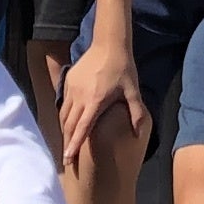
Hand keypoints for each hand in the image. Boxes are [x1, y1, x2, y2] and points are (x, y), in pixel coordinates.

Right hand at [58, 39, 146, 161]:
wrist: (108, 43)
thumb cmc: (123, 68)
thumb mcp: (132, 90)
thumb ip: (136, 112)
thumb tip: (139, 133)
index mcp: (95, 101)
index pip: (82, 128)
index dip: (74, 145)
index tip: (68, 159)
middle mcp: (80, 97)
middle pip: (69, 125)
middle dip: (67, 143)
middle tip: (67, 159)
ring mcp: (72, 88)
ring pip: (63, 114)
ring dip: (64, 130)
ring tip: (66, 143)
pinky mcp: (68, 81)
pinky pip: (63, 103)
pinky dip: (64, 115)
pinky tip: (68, 122)